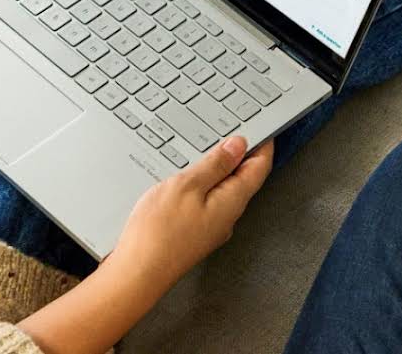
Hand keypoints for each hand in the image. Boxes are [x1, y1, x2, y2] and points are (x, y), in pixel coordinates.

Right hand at [105, 136, 272, 289]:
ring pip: (224, 191)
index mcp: (231, 202)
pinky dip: (203, 184)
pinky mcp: (194, 232)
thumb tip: (238, 146)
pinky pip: (207, 201)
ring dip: (220, 169)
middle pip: (243, 180)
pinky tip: (187, 178)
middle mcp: (227, 217)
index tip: (262, 128)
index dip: (263, 145)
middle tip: (234, 132)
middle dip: (241, 155)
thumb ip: (215, 165)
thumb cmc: (160, 231)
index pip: (259, 168)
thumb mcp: (187, 186)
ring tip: (207, 149)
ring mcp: (211, 227)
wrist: (138, 272)